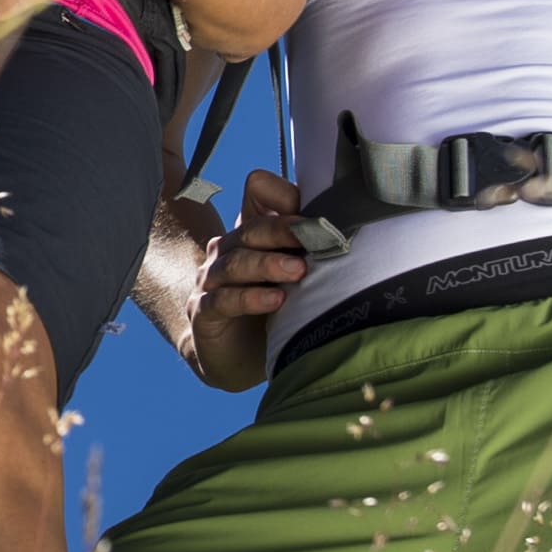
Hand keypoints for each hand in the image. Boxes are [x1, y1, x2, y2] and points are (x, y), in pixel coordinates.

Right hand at [143, 169, 306, 387]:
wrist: (237, 358)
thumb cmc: (273, 311)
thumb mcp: (296, 277)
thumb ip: (310, 250)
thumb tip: (349, 224)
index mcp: (251, 233)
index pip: (257, 192)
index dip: (281, 195)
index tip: (314, 212)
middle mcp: (227, 251)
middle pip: (249, 229)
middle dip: (281, 231)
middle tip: (312, 240)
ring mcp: (211, 281)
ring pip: (234, 263)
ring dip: (267, 264)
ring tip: (298, 271)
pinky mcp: (203, 313)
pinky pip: (222, 300)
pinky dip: (249, 299)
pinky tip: (275, 301)